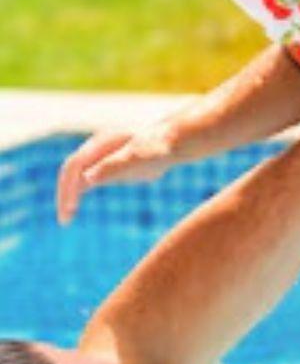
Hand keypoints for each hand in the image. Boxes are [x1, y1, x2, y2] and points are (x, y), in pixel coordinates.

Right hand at [57, 125, 177, 224]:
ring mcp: (99, 159)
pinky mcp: (108, 168)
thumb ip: (116, 166)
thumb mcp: (139, 157)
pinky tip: (75, 210)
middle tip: (64, 220)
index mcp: (99, 145)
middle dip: (65, 195)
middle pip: (71, 173)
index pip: (74, 166)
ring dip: (69, 196)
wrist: (171, 143)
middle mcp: (95, 151)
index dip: (68, 187)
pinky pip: (87, 181)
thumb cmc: (157, 148)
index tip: (69, 209)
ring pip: (77, 178)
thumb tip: (88, 178)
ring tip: (66, 220)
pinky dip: (79, 194)